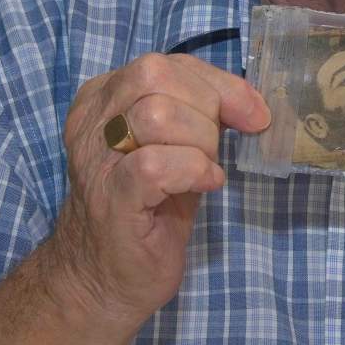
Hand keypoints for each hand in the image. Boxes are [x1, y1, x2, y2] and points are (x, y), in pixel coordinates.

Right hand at [48, 53, 269, 323]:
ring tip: (203, 171)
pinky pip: (157, 164)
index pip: (166, 64)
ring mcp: (96, 159)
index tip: (251, 113)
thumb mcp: (175, 145)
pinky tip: (203, 187)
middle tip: (218, 147)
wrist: (104, 280)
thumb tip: (252, 101)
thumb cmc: (150, 209)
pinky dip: (194, 171)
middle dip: (207, 106)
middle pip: (155, 75)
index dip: (218, 83)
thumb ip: (198, 111)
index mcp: (104, 98)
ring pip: (156, 114)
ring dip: (199, 142)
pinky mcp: (112, 198)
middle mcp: (92, 121)